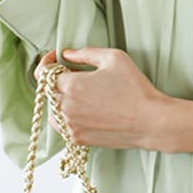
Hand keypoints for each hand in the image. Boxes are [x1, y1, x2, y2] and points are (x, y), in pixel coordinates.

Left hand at [33, 47, 168, 151]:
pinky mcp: (78, 139)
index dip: (47, 62)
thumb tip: (66, 54)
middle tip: (76, 75)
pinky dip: (69, 116)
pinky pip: (63, 125)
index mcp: (71, 85)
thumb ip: (85, 53)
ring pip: (53, 109)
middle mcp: (65, 107)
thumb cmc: (135, 88)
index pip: (42, 72)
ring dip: (61, 99)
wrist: (150, 122)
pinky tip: (88, 110)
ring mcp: (70, 126)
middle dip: (57, 80)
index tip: (56, 58)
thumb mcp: (114, 58)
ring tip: (83, 94)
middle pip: (48, 90)